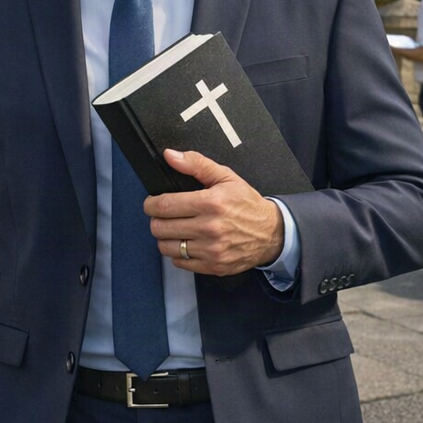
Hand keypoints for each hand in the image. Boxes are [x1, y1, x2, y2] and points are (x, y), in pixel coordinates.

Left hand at [144, 150, 285, 274]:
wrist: (271, 232)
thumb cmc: (247, 204)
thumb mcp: (226, 177)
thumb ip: (196, 164)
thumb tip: (171, 156)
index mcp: (211, 203)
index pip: (164, 205)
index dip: (151, 204)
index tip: (152, 203)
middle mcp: (210, 228)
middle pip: (160, 227)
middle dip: (157, 219)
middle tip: (165, 215)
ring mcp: (211, 250)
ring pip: (166, 247)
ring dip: (166, 238)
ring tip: (176, 229)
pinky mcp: (213, 266)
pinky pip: (180, 262)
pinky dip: (179, 253)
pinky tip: (189, 243)